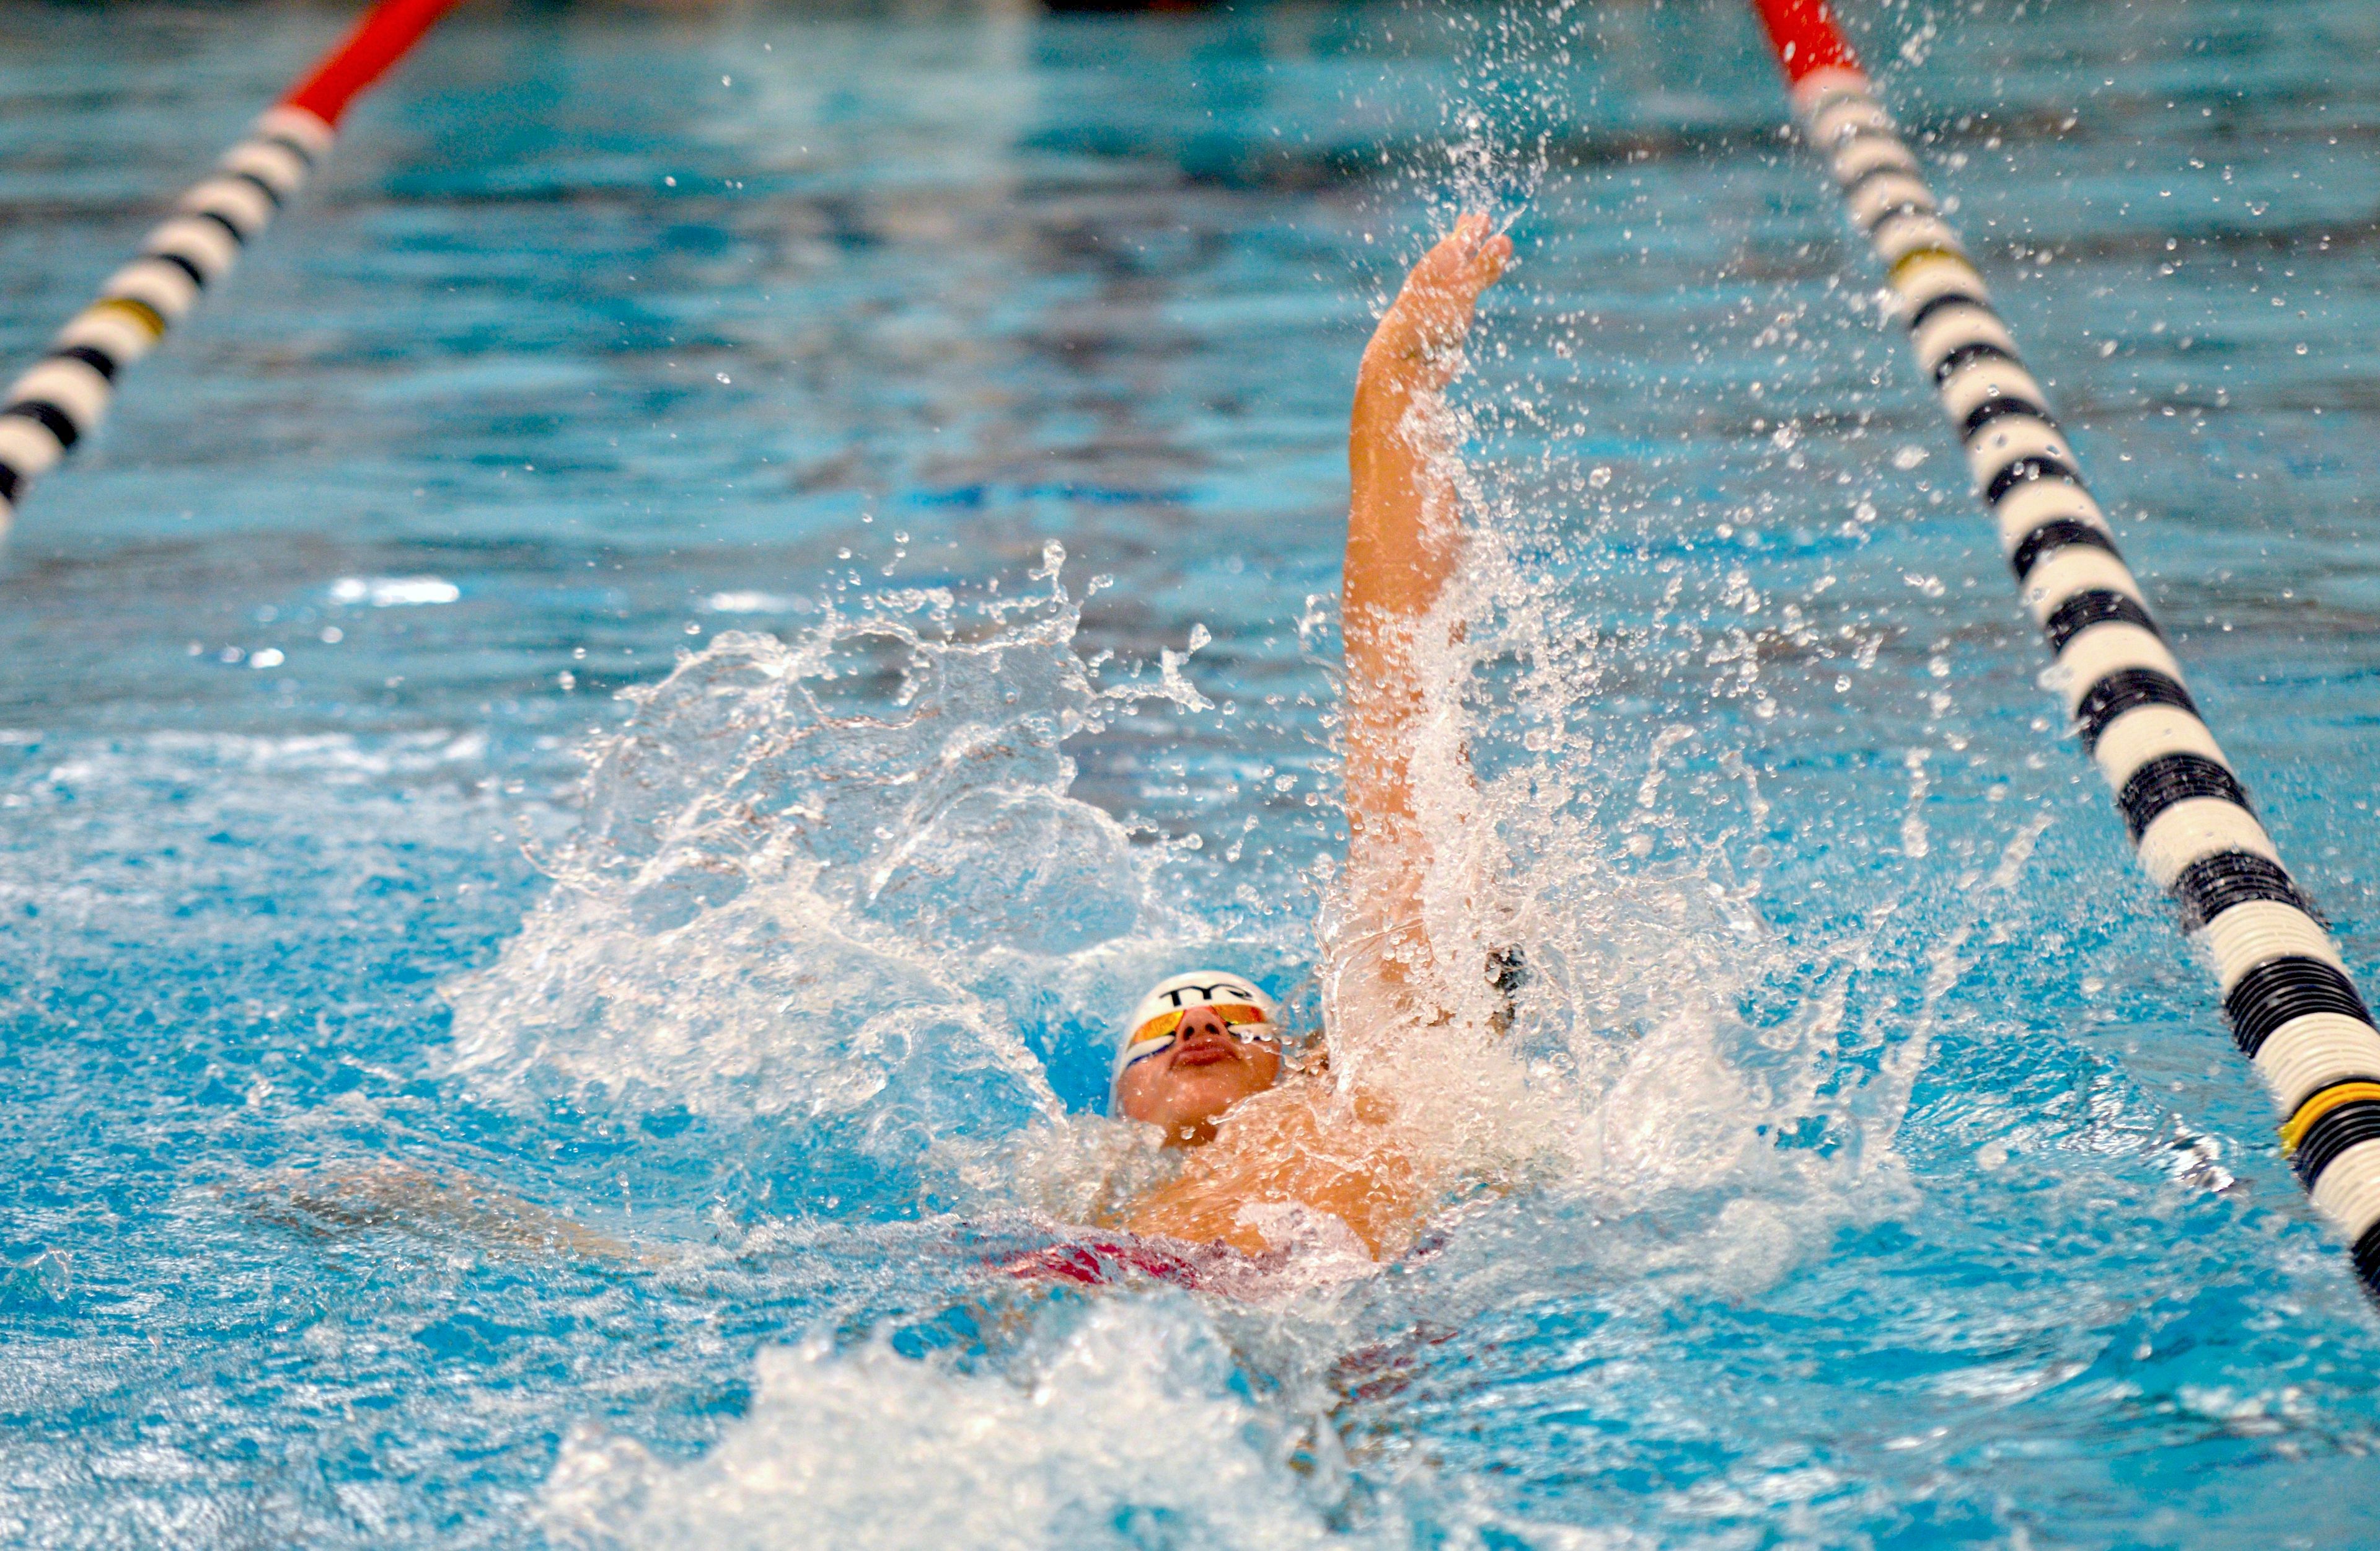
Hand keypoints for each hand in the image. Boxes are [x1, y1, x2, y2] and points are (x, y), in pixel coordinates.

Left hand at [1361, 212, 1512, 391]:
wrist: (1403, 366)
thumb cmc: (1427, 323)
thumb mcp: (1461, 291)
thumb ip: (1484, 267)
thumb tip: (1505, 239)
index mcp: (1437, 266)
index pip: (1461, 240)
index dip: (1473, 228)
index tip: (1483, 214)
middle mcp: (1437, 282)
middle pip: (1457, 253)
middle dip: (1469, 238)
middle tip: (1480, 220)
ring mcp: (1439, 303)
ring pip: (1457, 276)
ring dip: (1467, 263)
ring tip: (1472, 253)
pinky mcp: (1443, 326)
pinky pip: (1458, 300)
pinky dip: (1465, 291)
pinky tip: (1466, 295)